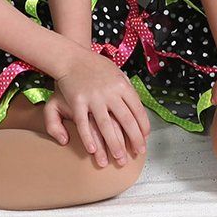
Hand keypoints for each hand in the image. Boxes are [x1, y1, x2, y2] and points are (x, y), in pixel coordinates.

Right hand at [51, 50, 150, 167]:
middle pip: (126, 120)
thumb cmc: (95, 66)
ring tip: (119, 159)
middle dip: (134, 139)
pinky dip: (88, 137)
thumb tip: (137, 106)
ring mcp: (94, 97)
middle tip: (138, 153)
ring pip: (106, 125)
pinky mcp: (78, 101)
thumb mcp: (117, 72)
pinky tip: (92, 150)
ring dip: (114, 144)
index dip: (143, 126)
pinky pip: (84, 123)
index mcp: (122, 85)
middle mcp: (110, 92)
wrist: (70, 57)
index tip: (145, 138)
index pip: (138, 110)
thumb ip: (127, 89)